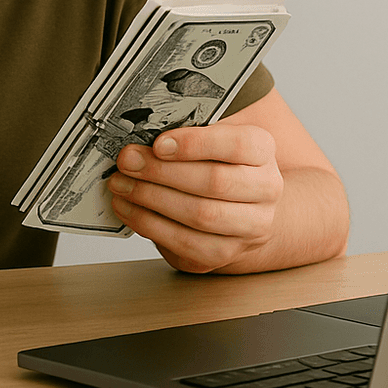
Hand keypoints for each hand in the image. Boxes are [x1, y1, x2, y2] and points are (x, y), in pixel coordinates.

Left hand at [106, 124, 283, 273]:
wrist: (242, 208)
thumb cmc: (219, 166)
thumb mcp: (211, 140)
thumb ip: (184, 136)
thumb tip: (141, 140)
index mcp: (263, 151)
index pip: (239, 145)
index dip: (195, 144)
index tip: (159, 143)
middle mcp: (266, 189)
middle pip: (214, 181)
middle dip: (162, 171)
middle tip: (128, 161)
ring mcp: (251, 226)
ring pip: (200, 214)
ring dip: (151, 198)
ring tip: (122, 184)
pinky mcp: (226, 252)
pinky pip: (186, 243)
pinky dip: (150, 224)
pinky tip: (130, 208)